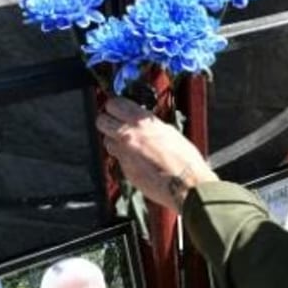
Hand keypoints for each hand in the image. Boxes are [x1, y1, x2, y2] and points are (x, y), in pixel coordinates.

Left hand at [96, 97, 217, 212]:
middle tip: (117, 123)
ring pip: (106, 140)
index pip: (114, 104)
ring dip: (114, 141)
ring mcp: (124, 153)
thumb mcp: (169, 131)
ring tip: (130, 144)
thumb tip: (142, 122)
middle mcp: (128, 135)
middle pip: (101, 120)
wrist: (186, 184)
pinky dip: (123, 157)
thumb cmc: (184, 159)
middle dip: (108, 121)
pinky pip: (117, 158)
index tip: (118, 108)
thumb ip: (150, 125)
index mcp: (141, 121)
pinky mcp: (124, 169)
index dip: (115, 106)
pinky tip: (138, 159)